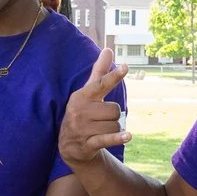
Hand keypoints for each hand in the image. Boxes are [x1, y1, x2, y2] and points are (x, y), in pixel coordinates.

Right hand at [57, 47, 129, 166]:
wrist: (69, 146)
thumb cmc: (82, 114)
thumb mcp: (88, 93)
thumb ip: (99, 73)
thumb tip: (108, 50)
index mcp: (81, 97)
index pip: (100, 85)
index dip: (113, 76)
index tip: (125, 67)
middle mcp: (80, 111)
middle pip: (114, 110)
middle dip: (113, 116)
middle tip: (101, 120)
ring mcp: (82, 128)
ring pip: (115, 125)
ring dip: (113, 129)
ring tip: (100, 131)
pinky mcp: (87, 144)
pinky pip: (107, 138)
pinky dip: (118, 138)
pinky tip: (127, 136)